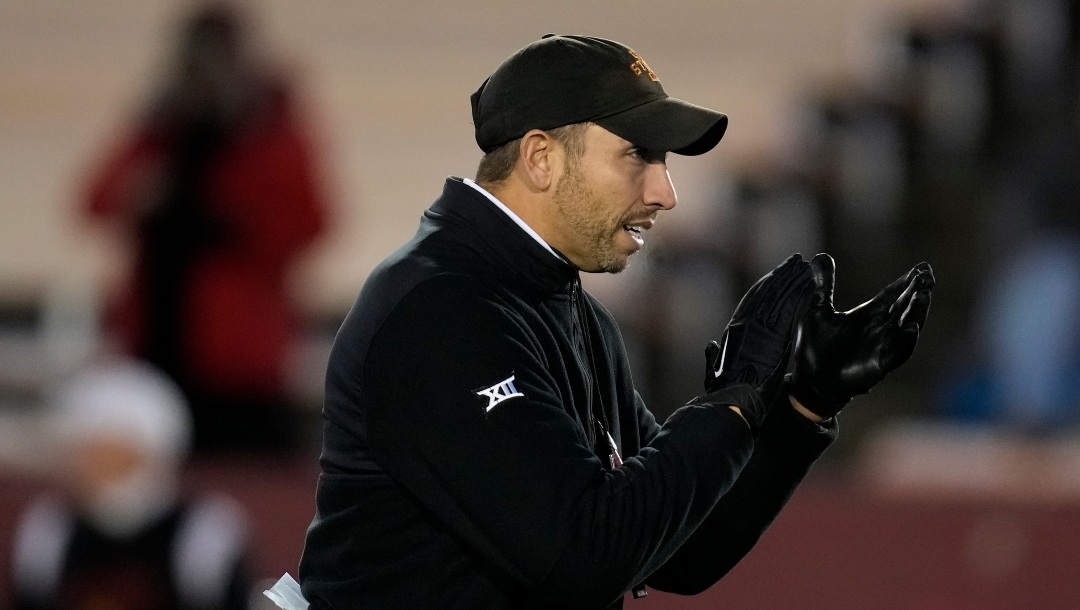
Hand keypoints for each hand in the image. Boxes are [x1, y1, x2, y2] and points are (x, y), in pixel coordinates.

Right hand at [704, 253, 813, 433]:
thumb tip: (710, 346)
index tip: (777, 274)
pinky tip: (810, 284)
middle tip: (795, 261)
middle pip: (766, 293)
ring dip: (792, 281)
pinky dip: (799, 295)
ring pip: (778, 297)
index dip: (765, 286)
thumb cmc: (723, 394)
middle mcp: (745, 325)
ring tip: (804, 266)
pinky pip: (790, 310)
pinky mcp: (775, 337)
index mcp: (734, 333)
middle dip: (781, 276)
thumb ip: (713, 358)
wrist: (733, 403)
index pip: (751, 302)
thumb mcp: (715, 374)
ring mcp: (760, 329)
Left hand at [789, 253, 934, 418]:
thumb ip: (824, 285)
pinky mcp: (878, 365)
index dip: (907, 281)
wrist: (808, 381)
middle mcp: (879, 329)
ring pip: (906, 326)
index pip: (893, 295)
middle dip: (917, 291)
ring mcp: (881, 347)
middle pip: (904, 307)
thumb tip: (821, 256)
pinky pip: (896, 353)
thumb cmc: (815, 347)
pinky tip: (912, 328)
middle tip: (927, 275)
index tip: (922, 266)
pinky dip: (905, 341)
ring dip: (916, 311)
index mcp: (868, 315)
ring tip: (924, 294)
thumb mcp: (816, 310)